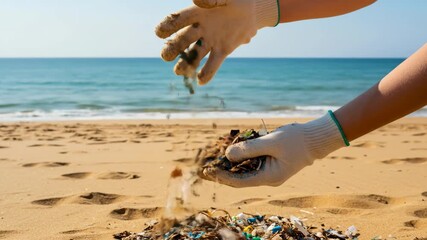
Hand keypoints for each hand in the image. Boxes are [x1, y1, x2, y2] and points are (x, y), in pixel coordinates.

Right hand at [155, 0, 278, 84]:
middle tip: (165, 56)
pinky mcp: (222, 51)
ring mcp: (210, 41)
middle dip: (174, 48)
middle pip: (184, 39)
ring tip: (179, 72)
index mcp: (198, 12)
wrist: (251, 11)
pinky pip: (213, 63)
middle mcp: (200, 29)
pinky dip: (207, 73)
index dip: (169, 25)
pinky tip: (201, 81)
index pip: (180, 19)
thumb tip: (197, 0)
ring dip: (186, 63)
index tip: (159, 33)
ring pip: (195, 54)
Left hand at [202, 113, 346, 186]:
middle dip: (224, 171)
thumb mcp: (271, 142)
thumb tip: (227, 155)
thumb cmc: (296, 139)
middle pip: (240, 177)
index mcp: (269, 177)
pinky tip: (233, 150)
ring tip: (217, 158)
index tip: (208, 171)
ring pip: (245, 169)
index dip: (222, 177)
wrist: (316, 138)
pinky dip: (243, 157)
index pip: (239, 181)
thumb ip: (249, 149)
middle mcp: (268, 177)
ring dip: (232, 163)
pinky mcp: (271, 163)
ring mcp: (270, 171)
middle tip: (207, 167)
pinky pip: (253, 162)